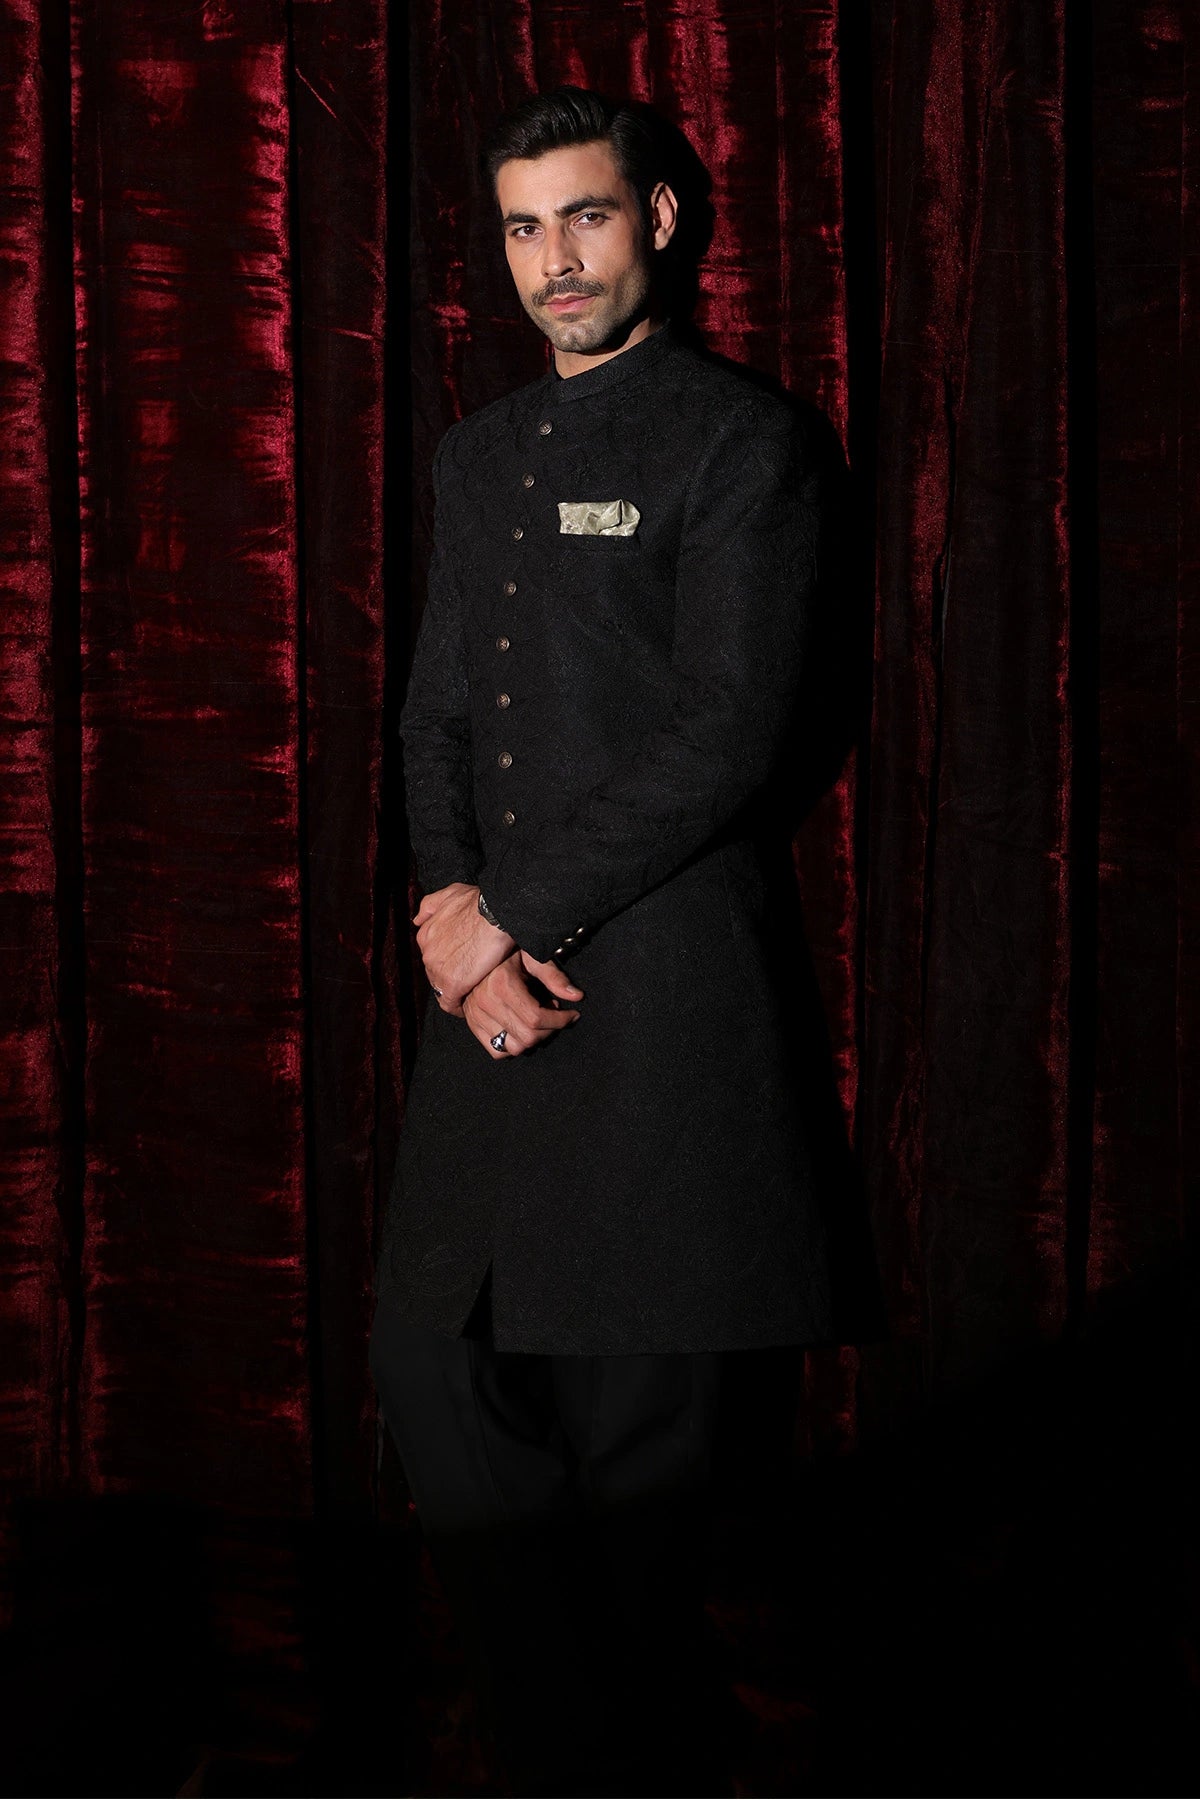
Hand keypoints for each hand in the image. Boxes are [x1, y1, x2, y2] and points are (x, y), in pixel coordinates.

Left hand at [413, 882, 514, 1012]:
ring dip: (455, 991)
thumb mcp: (451, 894)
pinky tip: (468, 1007)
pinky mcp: (451, 984)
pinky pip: (449, 1003)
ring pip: (441, 988)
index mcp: (426, 934)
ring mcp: (438, 969)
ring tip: (472, 992)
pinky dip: (457, 1007)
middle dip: (450, 976)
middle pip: (435, 972)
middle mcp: (427, 953)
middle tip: (470, 978)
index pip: (433, 955)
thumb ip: (430, 906)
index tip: (460, 964)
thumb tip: (417, 920)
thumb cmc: (479, 902)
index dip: (447, 961)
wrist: (496, 914)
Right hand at [463, 951, 583, 1059]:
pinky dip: (513, 1046)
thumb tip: (577, 996)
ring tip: (538, 1022)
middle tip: (556, 1018)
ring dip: (533, 1040)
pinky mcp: (472, 1025)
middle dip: (549, 1031)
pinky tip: (522, 1030)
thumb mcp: (533, 957)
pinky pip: (497, 1052)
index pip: (536, 1018)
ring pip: (514, 1048)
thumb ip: (554, 976)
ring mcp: (476, 1016)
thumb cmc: (510, 954)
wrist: (478, 953)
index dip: (560, 1021)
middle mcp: (486, 1002)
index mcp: (501, 984)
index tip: (572, 1015)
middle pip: (527, 1037)